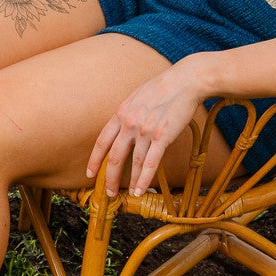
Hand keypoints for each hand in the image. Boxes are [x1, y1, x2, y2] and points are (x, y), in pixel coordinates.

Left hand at [86, 59, 208, 197]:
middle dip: (109, 178)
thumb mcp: (137, 97)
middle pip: (114, 157)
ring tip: (129, 194)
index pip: (102, 142)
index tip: (90, 173)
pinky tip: (141, 190)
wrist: (185, 81)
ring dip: (130, 182)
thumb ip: (128, 114)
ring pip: (133, 163)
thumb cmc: (164, 87)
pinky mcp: (162, 136)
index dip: (94, 160)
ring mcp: (145, 131)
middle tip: (109, 192)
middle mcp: (130, 124)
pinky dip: (144, 179)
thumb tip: (123, 128)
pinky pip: (151, 163)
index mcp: (121, 113)